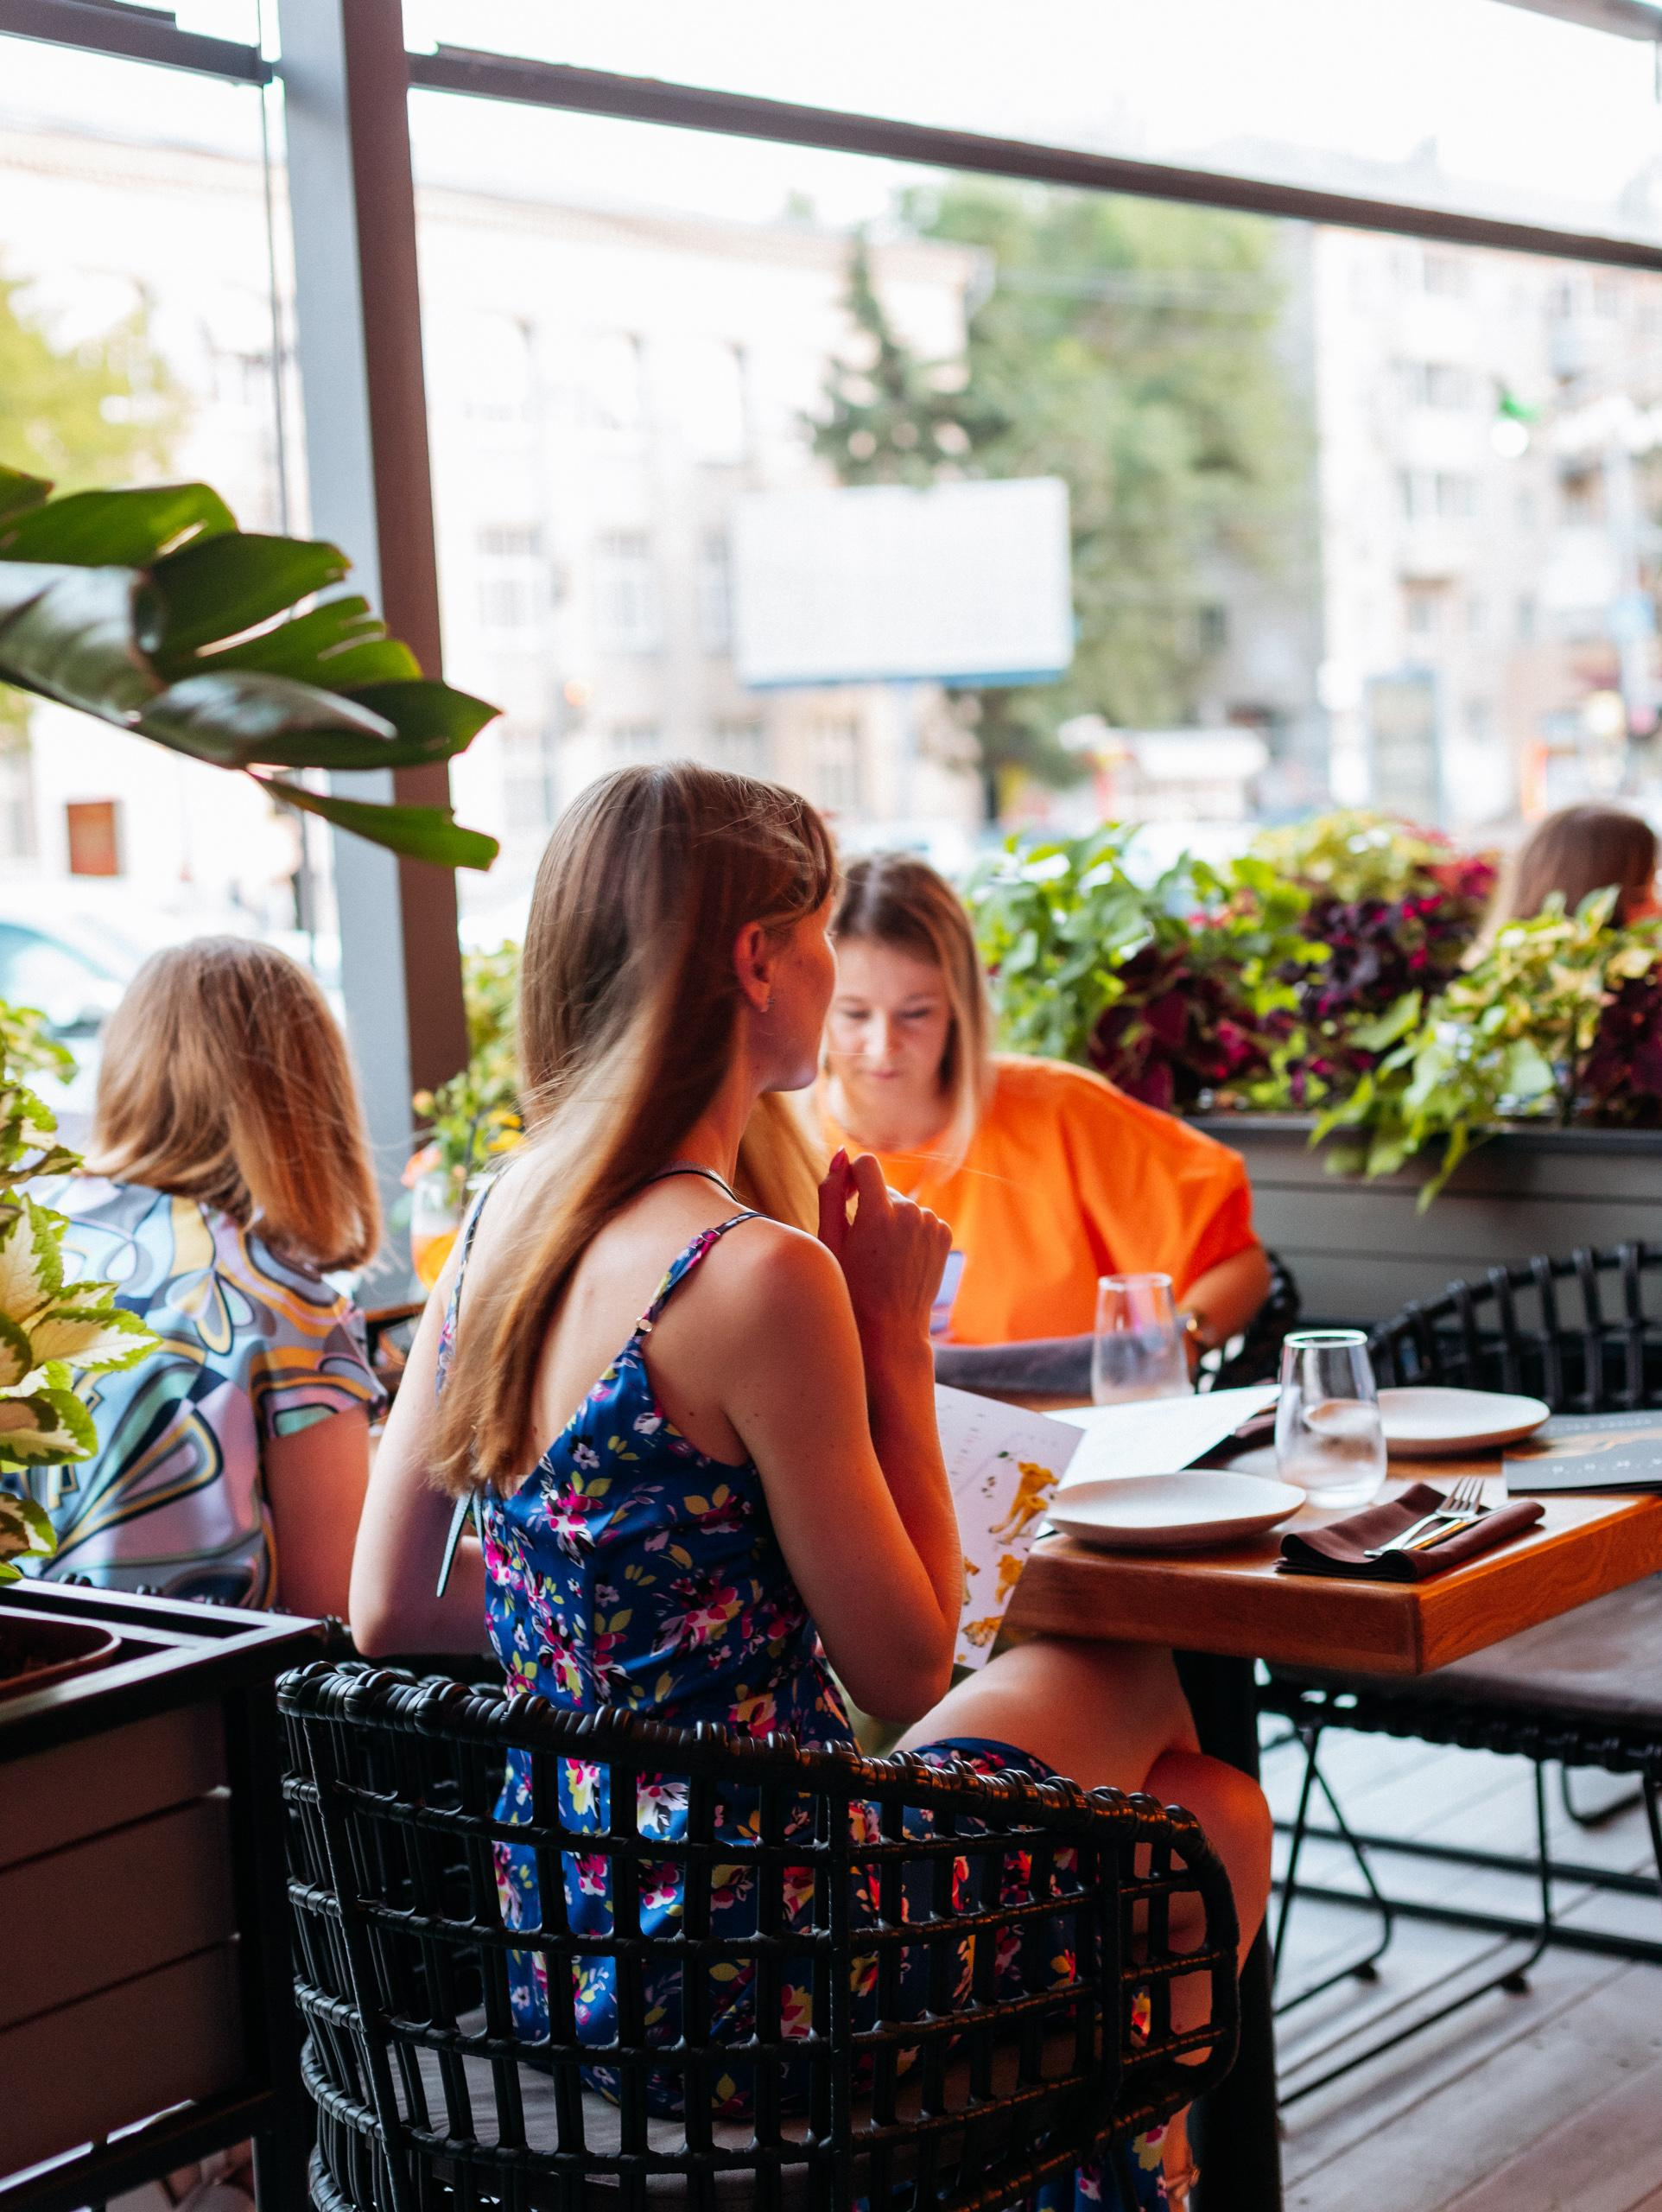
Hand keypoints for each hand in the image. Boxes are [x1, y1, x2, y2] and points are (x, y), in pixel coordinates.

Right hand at [817, 1149, 950, 1356]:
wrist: (890, 1327)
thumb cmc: (851, 1287)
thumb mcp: (830, 1242)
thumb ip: (830, 1193)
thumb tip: (839, 1154)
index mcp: (879, 1213)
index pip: (866, 1163)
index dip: (852, 1175)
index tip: (846, 1196)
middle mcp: (910, 1212)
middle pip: (884, 1188)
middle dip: (870, 1206)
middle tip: (861, 1245)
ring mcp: (931, 1223)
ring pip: (902, 1204)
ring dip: (890, 1220)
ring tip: (881, 1256)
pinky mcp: (944, 1233)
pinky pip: (920, 1219)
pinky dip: (908, 1231)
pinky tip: (900, 1259)